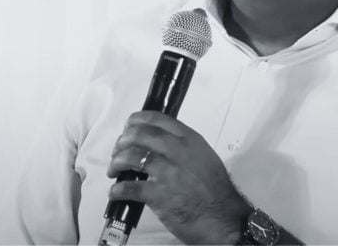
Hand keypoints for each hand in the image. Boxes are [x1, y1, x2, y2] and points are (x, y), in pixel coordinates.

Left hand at [107, 111, 252, 244]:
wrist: (224, 219)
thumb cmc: (216, 190)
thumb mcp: (205, 157)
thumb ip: (184, 147)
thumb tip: (160, 143)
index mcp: (189, 140)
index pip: (157, 119)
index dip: (136, 120)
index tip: (128, 126)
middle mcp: (178, 152)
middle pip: (139, 135)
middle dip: (122, 141)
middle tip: (117, 150)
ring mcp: (168, 173)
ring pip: (131, 157)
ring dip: (116, 163)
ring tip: (114, 170)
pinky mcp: (160, 195)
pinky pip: (130, 187)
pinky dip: (118, 189)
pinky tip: (116, 192)